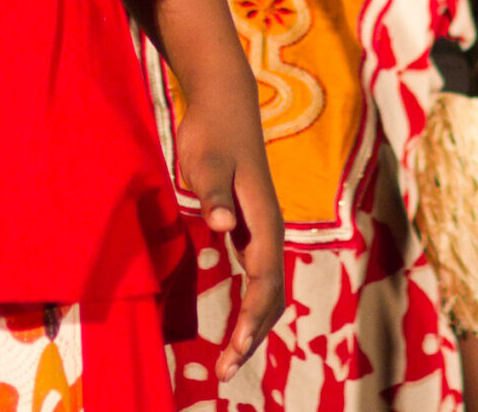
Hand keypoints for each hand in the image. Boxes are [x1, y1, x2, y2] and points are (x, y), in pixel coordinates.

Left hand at [175, 90, 284, 379]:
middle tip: (224, 371)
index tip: (233, 350)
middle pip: (272, 296)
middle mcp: (271, 232)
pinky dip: (250, 309)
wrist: (226, 105)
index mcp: (265, 221)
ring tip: (228, 360)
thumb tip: (224, 226)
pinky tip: (235, 326)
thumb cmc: (212, 132)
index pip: (264, 282)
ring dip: (252, 327)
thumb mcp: (205, 161)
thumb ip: (213, 194)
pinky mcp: (252, 230)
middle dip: (252, 336)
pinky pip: (259, 280)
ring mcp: (263, 232)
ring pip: (268, 291)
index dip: (251, 319)